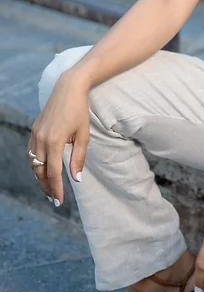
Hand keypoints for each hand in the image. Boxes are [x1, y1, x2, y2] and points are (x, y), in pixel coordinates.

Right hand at [27, 71, 89, 205]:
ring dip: (41, 177)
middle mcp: (41, 139)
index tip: (60, 202)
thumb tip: (77, 180)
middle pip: (40, 171)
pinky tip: (44, 169)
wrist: (68, 89)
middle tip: (55, 199)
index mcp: (55, 141)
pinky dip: (36, 164)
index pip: (53, 173)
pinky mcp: (34, 130)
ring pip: (34, 163)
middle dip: (47, 187)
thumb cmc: (79, 111)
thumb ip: (79, 158)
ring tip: (51, 187)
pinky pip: (31, 153)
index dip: (56, 189)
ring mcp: (35, 134)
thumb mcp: (83, 135)